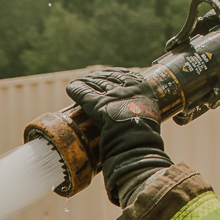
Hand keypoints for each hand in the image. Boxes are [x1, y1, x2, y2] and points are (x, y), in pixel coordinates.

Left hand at [67, 68, 173, 205]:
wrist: (137, 145)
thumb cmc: (144, 138)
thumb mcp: (149, 118)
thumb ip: (141, 111)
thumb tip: (136, 115)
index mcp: (143, 89)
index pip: (126, 75)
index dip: (115, 74)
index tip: (108, 74)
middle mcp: (128, 88)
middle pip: (109, 78)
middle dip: (98, 77)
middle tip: (90, 79)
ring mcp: (112, 95)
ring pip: (95, 83)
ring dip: (86, 83)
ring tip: (79, 83)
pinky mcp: (97, 103)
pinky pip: (83, 92)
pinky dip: (76, 90)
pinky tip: (71, 89)